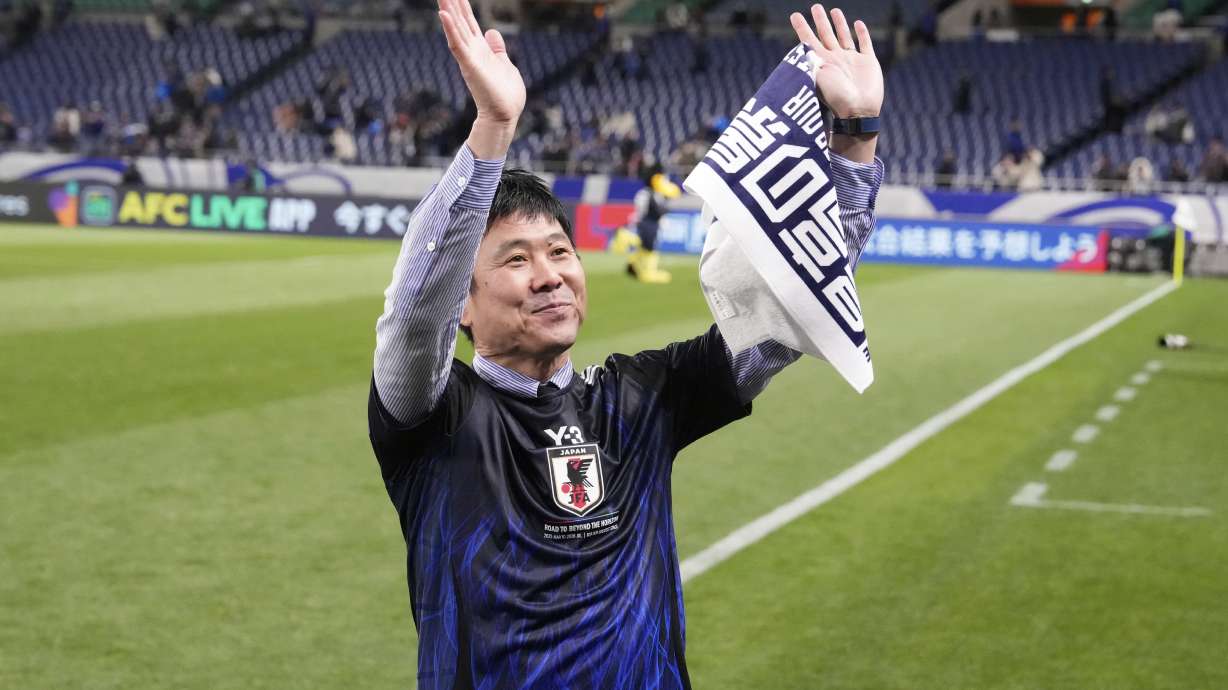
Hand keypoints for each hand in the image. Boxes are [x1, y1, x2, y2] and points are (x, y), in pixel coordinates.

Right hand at [438, 0, 524, 125]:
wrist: (504, 116)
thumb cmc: (506, 95)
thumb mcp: (505, 64)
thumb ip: (497, 49)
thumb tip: (492, 32)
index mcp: (482, 50)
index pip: (470, 23)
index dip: (463, 7)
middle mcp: (473, 51)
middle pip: (460, 22)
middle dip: (452, 5)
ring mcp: (469, 58)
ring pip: (455, 30)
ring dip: (447, 12)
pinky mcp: (469, 66)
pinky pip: (457, 45)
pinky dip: (450, 30)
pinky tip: (443, 15)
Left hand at [790, 5, 883, 118]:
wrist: (858, 112)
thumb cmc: (836, 97)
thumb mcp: (818, 77)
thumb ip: (810, 61)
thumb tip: (801, 47)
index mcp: (821, 61)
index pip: (808, 39)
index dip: (801, 27)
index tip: (794, 15)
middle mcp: (835, 58)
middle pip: (826, 34)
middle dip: (820, 21)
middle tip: (815, 7)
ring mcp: (852, 60)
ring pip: (844, 36)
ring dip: (839, 24)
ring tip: (834, 11)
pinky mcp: (868, 62)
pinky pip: (865, 44)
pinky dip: (862, 33)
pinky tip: (858, 24)